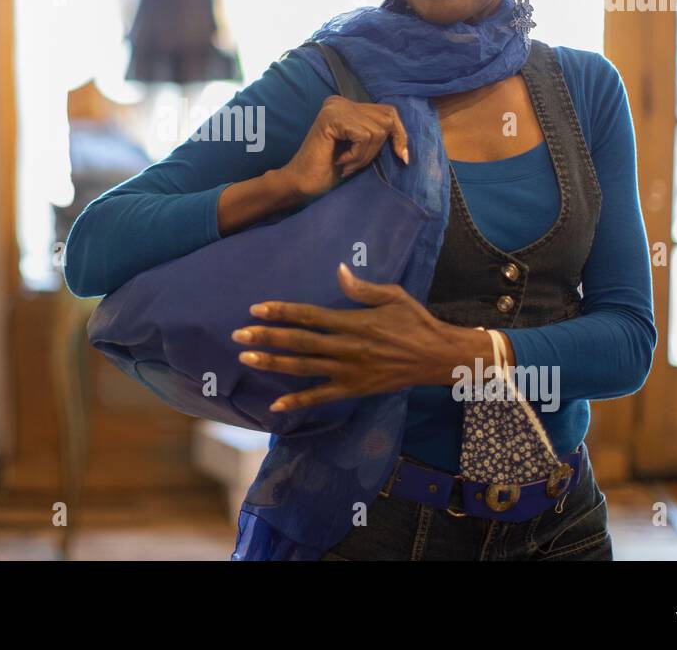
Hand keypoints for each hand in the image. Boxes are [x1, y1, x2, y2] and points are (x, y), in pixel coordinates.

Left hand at [231, 263, 476, 411]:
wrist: (438, 357)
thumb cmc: (415, 322)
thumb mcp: (393, 296)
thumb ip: (361, 288)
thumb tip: (339, 270)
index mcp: (354, 322)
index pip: (310, 315)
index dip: (281, 311)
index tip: (256, 308)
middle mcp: (348, 347)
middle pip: (299, 342)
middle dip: (267, 338)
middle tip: (239, 335)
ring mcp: (350, 371)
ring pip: (305, 368)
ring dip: (274, 364)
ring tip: (247, 360)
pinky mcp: (355, 389)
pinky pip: (322, 397)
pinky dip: (299, 402)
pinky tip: (276, 406)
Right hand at [278, 95, 409, 200]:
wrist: (302, 184)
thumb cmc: (330, 170)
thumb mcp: (361, 149)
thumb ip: (377, 135)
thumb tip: (404, 136)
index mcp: (347, 106)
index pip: (388, 112)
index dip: (400, 135)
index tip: (403, 157)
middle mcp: (340, 101)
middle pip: (386, 119)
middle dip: (378, 148)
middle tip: (355, 163)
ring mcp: (335, 107)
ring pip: (377, 130)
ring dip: (365, 155)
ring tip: (346, 164)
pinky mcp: (332, 118)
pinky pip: (364, 136)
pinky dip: (357, 155)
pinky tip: (340, 162)